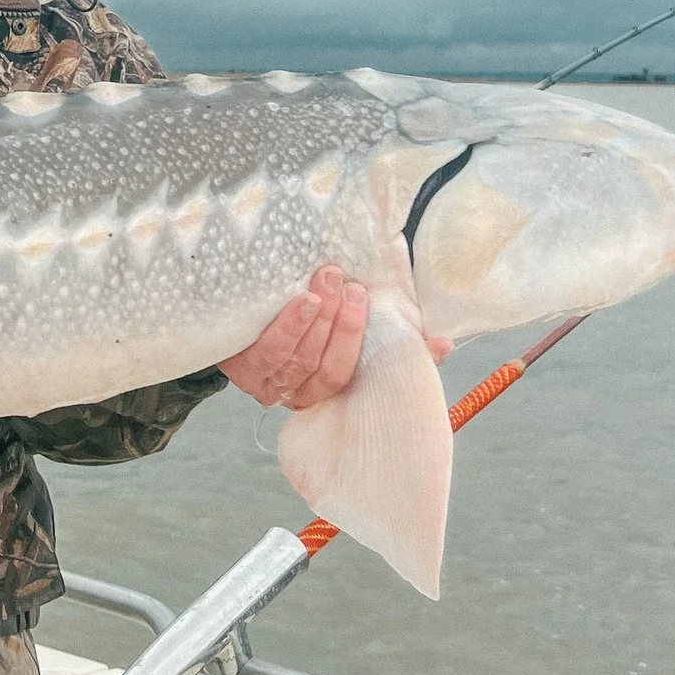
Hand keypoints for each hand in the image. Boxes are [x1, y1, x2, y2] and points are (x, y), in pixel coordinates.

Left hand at [222, 266, 452, 410]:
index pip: (352, 378)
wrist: (231, 329)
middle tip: (353, 288)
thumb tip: (442, 344)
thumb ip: (393, 343)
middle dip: (345, 327)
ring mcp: (268, 384)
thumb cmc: (298, 332)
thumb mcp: (341, 336)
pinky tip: (305, 299)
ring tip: (330, 280)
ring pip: (302, 357)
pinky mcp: (242, 369)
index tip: (382, 312)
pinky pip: (271, 350)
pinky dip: (291, 324)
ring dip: (320, 318)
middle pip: (328, 368)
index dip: (370, 349)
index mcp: (325, 391)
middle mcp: (298, 395)